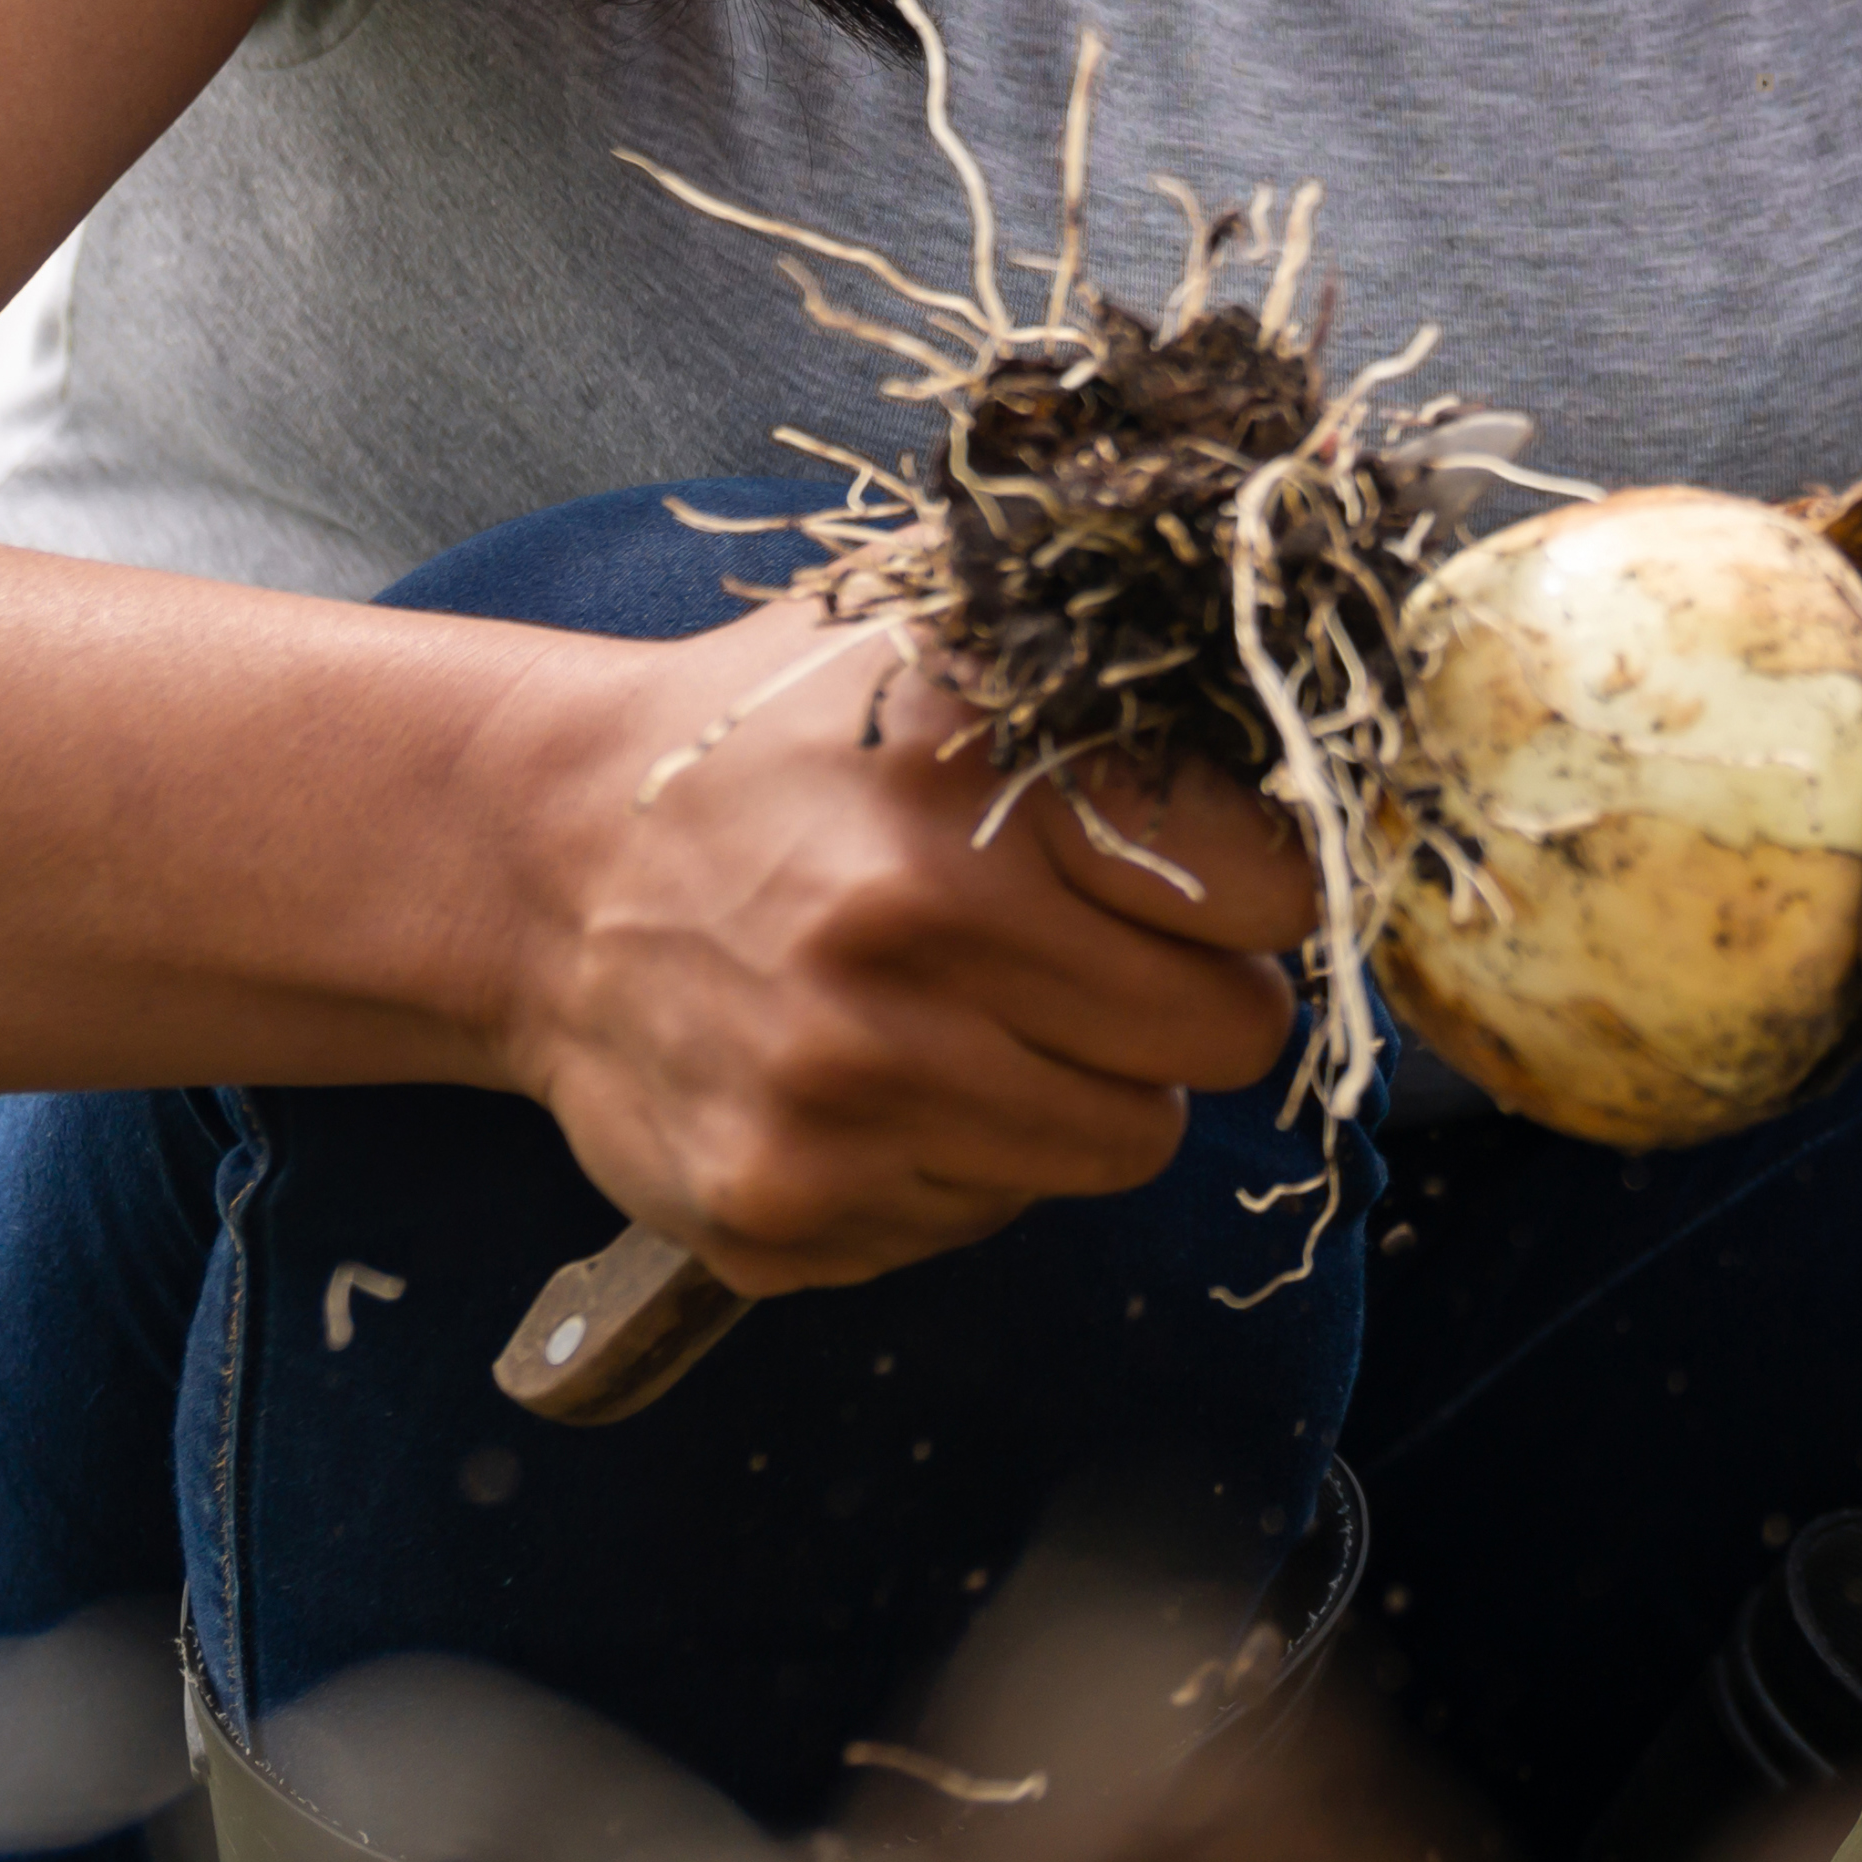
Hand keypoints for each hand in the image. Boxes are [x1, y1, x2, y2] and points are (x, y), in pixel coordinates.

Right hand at [465, 589, 1330, 1285]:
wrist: (542, 867)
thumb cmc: (781, 748)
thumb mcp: (939, 644)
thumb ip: (1123, 678)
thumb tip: (1319, 728)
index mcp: (971, 780)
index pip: (1273, 889)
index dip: (1257, 888)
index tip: (1211, 880)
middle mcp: (906, 941)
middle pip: (1230, 1038)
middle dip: (1192, 999)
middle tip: (1094, 954)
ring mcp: (840, 1093)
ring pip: (1128, 1143)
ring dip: (1086, 1085)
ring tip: (978, 1008)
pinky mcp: (783, 1209)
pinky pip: (992, 1217)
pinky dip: (963, 1159)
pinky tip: (875, 1075)